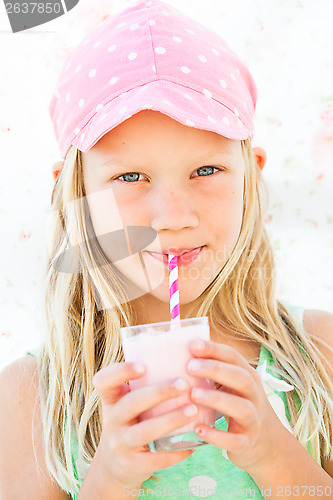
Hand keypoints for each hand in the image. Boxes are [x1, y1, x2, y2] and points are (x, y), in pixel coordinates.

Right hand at [92, 362, 196, 488]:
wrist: (115, 467)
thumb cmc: (132, 423)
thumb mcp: (128, 404)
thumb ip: (146, 384)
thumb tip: (185, 352)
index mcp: (111, 400)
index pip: (104, 380)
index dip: (120, 372)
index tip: (143, 366)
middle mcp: (111, 420)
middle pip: (131, 403)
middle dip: (158, 392)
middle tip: (184, 383)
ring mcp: (120, 444)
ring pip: (144, 432)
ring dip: (170, 420)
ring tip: (193, 410)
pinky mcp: (131, 466)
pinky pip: (155, 459)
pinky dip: (175, 452)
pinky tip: (193, 443)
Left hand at [187, 339, 287, 472]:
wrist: (268, 444)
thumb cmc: (241, 406)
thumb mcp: (235, 386)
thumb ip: (216, 370)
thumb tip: (182, 350)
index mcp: (248, 377)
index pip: (234, 357)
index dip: (214, 350)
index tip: (193, 345)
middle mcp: (254, 396)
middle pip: (241, 378)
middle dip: (216, 369)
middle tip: (190, 366)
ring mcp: (253, 420)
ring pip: (241, 408)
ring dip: (217, 399)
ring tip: (193, 395)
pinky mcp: (247, 443)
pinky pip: (234, 440)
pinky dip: (217, 436)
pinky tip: (199, 429)